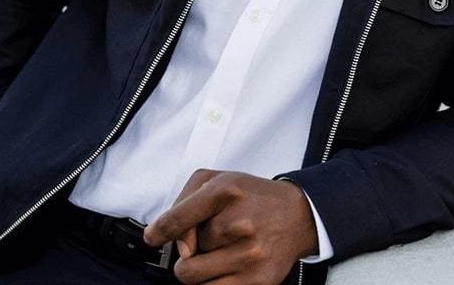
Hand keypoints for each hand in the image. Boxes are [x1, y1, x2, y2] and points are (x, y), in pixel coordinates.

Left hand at [143, 169, 318, 284]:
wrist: (300, 216)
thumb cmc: (254, 197)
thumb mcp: (220, 179)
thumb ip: (186, 201)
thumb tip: (172, 240)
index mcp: (227, 191)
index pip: (178, 219)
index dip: (159, 231)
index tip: (153, 237)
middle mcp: (239, 223)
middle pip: (185, 254)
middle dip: (192, 249)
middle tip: (214, 237)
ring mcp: (249, 254)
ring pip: (193, 277)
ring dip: (199, 268)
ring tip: (220, 252)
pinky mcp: (257, 280)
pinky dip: (211, 282)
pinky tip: (224, 267)